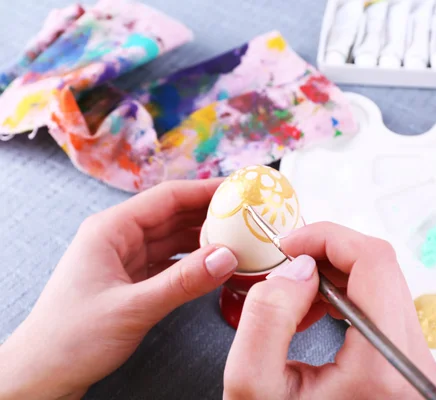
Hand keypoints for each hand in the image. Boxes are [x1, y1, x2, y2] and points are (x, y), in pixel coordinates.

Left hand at [0, 180, 238, 399]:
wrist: (43, 374)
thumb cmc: (71, 338)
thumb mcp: (132, 307)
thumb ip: (182, 282)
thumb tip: (227, 257)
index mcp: (111, 229)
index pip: (167, 197)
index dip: (205, 190)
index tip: (239, 189)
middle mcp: (119, 237)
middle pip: (174, 215)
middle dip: (211, 214)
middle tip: (250, 215)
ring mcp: (126, 258)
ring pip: (174, 239)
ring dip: (205, 239)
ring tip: (241, 239)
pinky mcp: (132, 280)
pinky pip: (171, 262)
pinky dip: (194, 263)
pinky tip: (217, 265)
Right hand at [224, 222, 435, 398]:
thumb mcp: (254, 388)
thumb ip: (268, 318)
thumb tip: (297, 269)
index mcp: (383, 367)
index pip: (375, 262)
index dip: (328, 238)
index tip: (291, 244)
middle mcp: (413, 364)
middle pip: (382, 269)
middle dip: (327, 255)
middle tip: (287, 266)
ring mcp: (414, 365)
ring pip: (383, 286)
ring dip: (334, 276)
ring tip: (294, 295)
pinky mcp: (405, 365)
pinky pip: (381, 309)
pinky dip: (345, 297)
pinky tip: (313, 310)